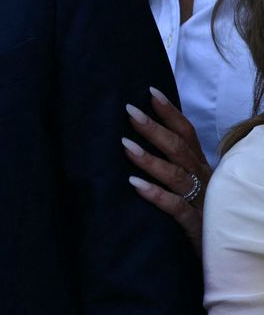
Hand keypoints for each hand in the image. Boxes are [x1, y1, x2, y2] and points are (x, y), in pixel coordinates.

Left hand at [123, 86, 208, 247]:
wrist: (225, 259)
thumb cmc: (202, 218)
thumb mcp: (189, 188)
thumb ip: (172, 167)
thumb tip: (135, 142)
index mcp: (202, 169)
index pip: (187, 135)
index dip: (170, 113)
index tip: (149, 91)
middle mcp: (205, 181)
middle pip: (179, 150)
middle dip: (154, 128)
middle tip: (129, 110)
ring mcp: (203, 203)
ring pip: (178, 176)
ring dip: (150, 159)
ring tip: (125, 146)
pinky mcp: (199, 228)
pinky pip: (177, 209)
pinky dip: (157, 195)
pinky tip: (135, 184)